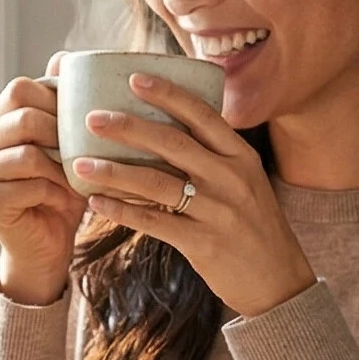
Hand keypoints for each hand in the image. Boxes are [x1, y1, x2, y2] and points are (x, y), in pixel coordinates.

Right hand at [0, 60, 86, 305]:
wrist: (49, 245)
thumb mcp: (68, 143)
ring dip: (62, 168)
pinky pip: (29, 184)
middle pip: (23, 116)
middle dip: (61, 134)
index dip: (56, 101)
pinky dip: (55, 193)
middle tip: (83, 154)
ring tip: (75, 180)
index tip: (80, 122)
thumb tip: (64, 55)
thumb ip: (63, 103)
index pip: (20, 88)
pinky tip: (63, 202)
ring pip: (28, 152)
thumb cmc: (62, 190)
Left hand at [69, 70, 315, 319]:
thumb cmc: (254, 227)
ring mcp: (217, 211)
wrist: (278, 280)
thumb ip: (214, 157)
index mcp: (241, 156)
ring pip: (157, 183)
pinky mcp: (203, 243)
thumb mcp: (246, 182)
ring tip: (80, 164)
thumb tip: (167, 130)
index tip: (135, 78)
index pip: (203, 115)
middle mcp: (231, 178)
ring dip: (114, 172)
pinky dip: (122, 211)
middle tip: (93, 118)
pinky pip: (154, 222)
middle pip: (173, 143)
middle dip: (129, 127)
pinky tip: (97, 203)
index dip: (168, 94)